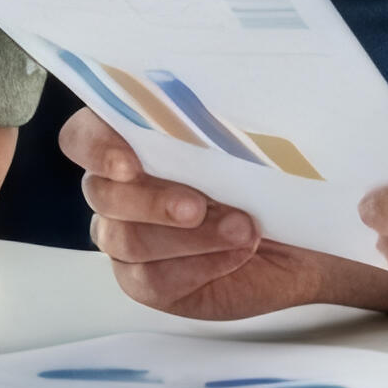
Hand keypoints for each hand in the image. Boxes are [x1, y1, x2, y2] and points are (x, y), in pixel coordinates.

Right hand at [70, 107, 387, 317]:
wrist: (305, 239)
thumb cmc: (270, 179)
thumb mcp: (248, 141)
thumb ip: (214, 123)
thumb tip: (209, 105)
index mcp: (130, 141)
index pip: (82, 138)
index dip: (96, 148)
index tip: (130, 162)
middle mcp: (117, 190)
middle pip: (101, 194)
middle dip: (151, 200)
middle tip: (197, 205)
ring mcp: (127, 239)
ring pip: (127, 240)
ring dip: (187, 237)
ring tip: (242, 229)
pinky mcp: (148, 282)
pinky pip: (153, 279)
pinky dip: (199, 266)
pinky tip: (237, 253)